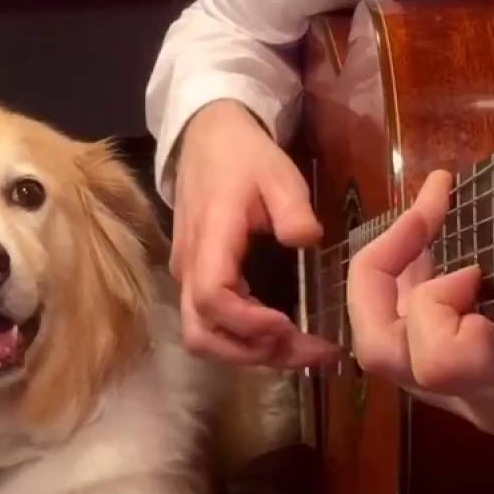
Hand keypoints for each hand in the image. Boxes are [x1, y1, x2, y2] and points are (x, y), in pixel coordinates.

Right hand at [171, 99, 338, 367]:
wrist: (207, 139)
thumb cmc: (243, 157)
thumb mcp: (278, 172)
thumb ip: (293, 208)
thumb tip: (306, 240)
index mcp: (209, 240)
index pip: (212, 298)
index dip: (248, 323)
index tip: (288, 325)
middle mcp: (189, 267)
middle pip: (201, 335)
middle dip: (251, 354)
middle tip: (305, 353)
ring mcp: (188, 278)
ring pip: (204, 338)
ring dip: (250, 353)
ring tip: (301, 351)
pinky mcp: (196, 282)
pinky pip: (212, 325)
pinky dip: (245, 341)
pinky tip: (283, 336)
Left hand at [345, 123, 493, 454]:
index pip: (436, 358)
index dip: (435, 299)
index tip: (476, 263)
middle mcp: (488, 400)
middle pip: (383, 354)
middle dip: (381, 275)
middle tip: (426, 216)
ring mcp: (489, 406)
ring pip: (402, 351)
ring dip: (406, 282)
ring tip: (441, 225)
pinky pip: (435, 353)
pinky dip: (435, 304)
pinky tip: (473, 263)